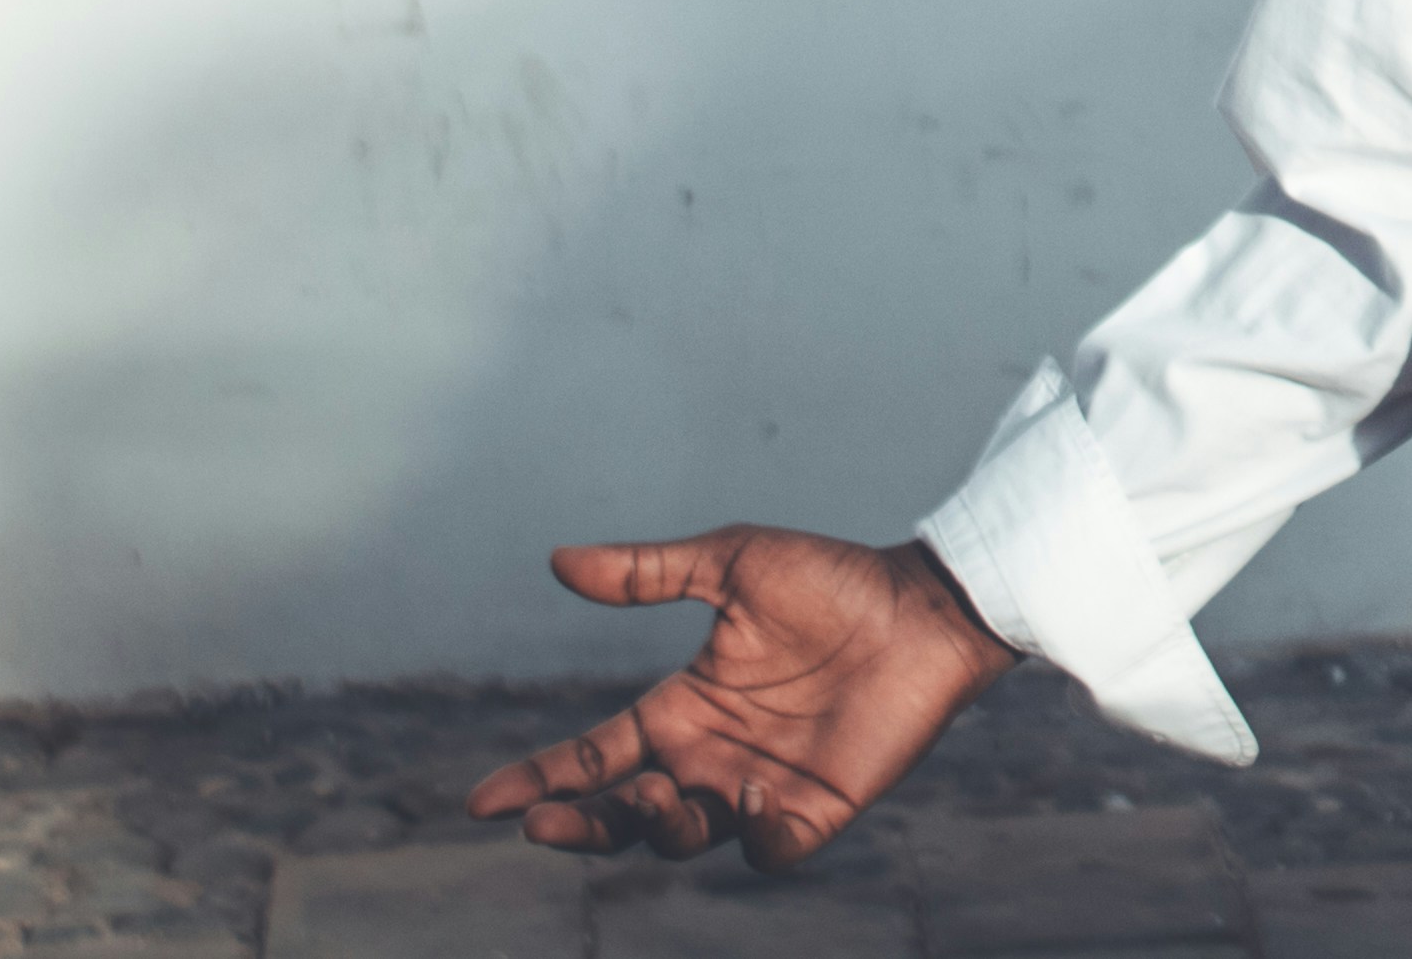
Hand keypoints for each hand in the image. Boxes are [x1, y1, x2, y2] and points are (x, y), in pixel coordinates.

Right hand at [465, 529, 1016, 867]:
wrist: (927, 604)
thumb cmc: (835, 579)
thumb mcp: (734, 563)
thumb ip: (650, 572)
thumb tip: (558, 560)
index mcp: (682, 708)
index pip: (592, 758)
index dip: (540, 780)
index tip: (483, 802)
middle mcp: (710, 758)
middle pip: (623, 815)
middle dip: (579, 826)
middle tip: (545, 820)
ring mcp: (760, 790)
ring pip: (684, 840)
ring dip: (658, 828)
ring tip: (659, 792)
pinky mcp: (817, 811)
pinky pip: (769, 851)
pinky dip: (750, 839)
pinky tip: (748, 801)